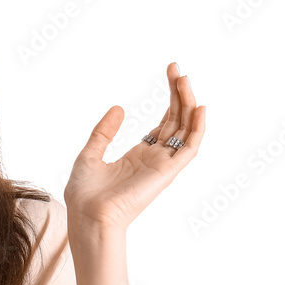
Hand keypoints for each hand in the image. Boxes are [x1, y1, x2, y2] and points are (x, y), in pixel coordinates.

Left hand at [64, 62, 205, 234]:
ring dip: (189, 104)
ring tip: (184, 79)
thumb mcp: (89, 154)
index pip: (164, 123)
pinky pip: (190, 150)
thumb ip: (104, 132)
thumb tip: (119, 107)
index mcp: (139, 156)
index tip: (170, 73)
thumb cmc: (85, 194)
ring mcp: (162, 166)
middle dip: (179, 94)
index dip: (170, 98)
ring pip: (186, 130)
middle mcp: (155, 159)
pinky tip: (199, 108)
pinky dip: (197, 130)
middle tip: (177, 68)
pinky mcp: (166, 173)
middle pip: (177, 121)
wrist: (87, 216)